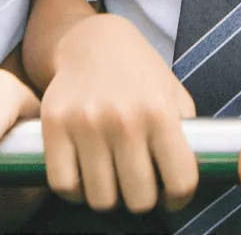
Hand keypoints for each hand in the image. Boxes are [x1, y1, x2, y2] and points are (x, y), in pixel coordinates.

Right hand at [40, 12, 198, 213]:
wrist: (93, 41)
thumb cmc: (139, 73)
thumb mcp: (173, 94)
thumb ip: (186, 134)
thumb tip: (186, 179)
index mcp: (159, 111)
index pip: (180, 182)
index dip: (179, 198)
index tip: (171, 196)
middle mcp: (124, 119)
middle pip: (139, 199)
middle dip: (142, 199)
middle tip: (138, 186)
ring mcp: (86, 123)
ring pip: (101, 199)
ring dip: (109, 197)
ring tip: (112, 180)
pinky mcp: (54, 125)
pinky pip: (63, 185)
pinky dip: (74, 190)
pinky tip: (84, 176)